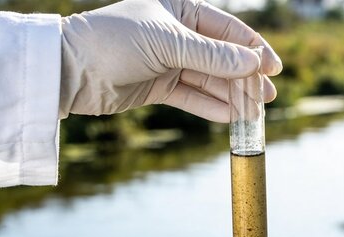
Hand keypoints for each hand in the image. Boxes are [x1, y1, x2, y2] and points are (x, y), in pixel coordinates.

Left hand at [59, 0, 282, 121]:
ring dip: (231, 96)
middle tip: (267, 98)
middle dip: (245, 78)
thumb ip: (213, 55)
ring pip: (209, 80)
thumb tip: (253, 63)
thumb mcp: (169, 43)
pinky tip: (231, 118)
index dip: (253, 49)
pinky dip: (210, 107)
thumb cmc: (115, 42)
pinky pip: (192, 97)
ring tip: (254, 114)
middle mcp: (178, 33)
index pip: (228, 29)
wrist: (70, 69)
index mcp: (181, 7)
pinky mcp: (159, 86)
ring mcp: (169, 61)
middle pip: (222, 57)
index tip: (273, 70)